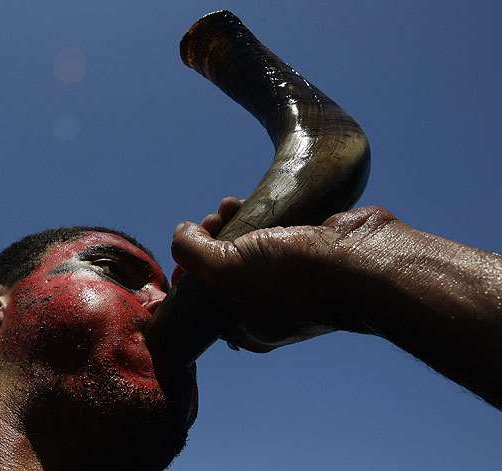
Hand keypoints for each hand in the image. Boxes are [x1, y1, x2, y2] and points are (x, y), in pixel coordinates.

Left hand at [171, 198, 398, 351]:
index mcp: (246, 325)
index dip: (187, 270)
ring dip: (228, 222)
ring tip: (228, 205)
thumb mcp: (229, 270)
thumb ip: (193, 254)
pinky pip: (268, 234)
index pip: (203, 301)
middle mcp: (266, 306)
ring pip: (244, 247)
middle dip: (208, 239)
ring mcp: (288, 278)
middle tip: (209, 222)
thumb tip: (179, 234)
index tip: (185, 247)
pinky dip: (254, 215)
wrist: (365, 260)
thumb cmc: (297, 277)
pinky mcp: (304, 252)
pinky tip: (245, 200)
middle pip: (222, 269)